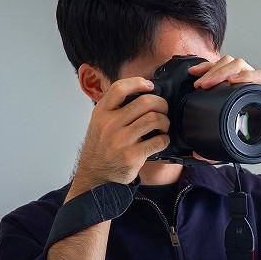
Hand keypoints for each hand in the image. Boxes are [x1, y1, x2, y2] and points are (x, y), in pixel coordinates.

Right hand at [70, 77, 169, 195]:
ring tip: (163, 126)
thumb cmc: (101, 148)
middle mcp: (109, 125)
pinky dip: (165, 139)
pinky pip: (158, 141)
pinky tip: (161, 140)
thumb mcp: (99, 123)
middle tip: (164, 109)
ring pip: (154, 119)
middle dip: (161, 104)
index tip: (150, 86)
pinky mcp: (132, 156)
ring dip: (165, 121)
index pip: (119, 88)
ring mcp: (120, 141)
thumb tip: (143, 92)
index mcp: (101, 113)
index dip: (138, 83)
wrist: (95, 176)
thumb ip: (114, 108)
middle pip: (145, 102)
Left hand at [189, 56, 260, 166]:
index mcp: (242, 91)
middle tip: (198, 83)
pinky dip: (245, 76)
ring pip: (241, 65)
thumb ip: (218, 149)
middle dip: (211, 69)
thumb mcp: (239, 144)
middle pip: (229, 63)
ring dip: (222, 71)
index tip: (193, 75)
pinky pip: (260, 77)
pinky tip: (233, 80)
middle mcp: (252, 84)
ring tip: (209, 82)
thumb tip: (197, 155)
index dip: (207, 69)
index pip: (223, 71)